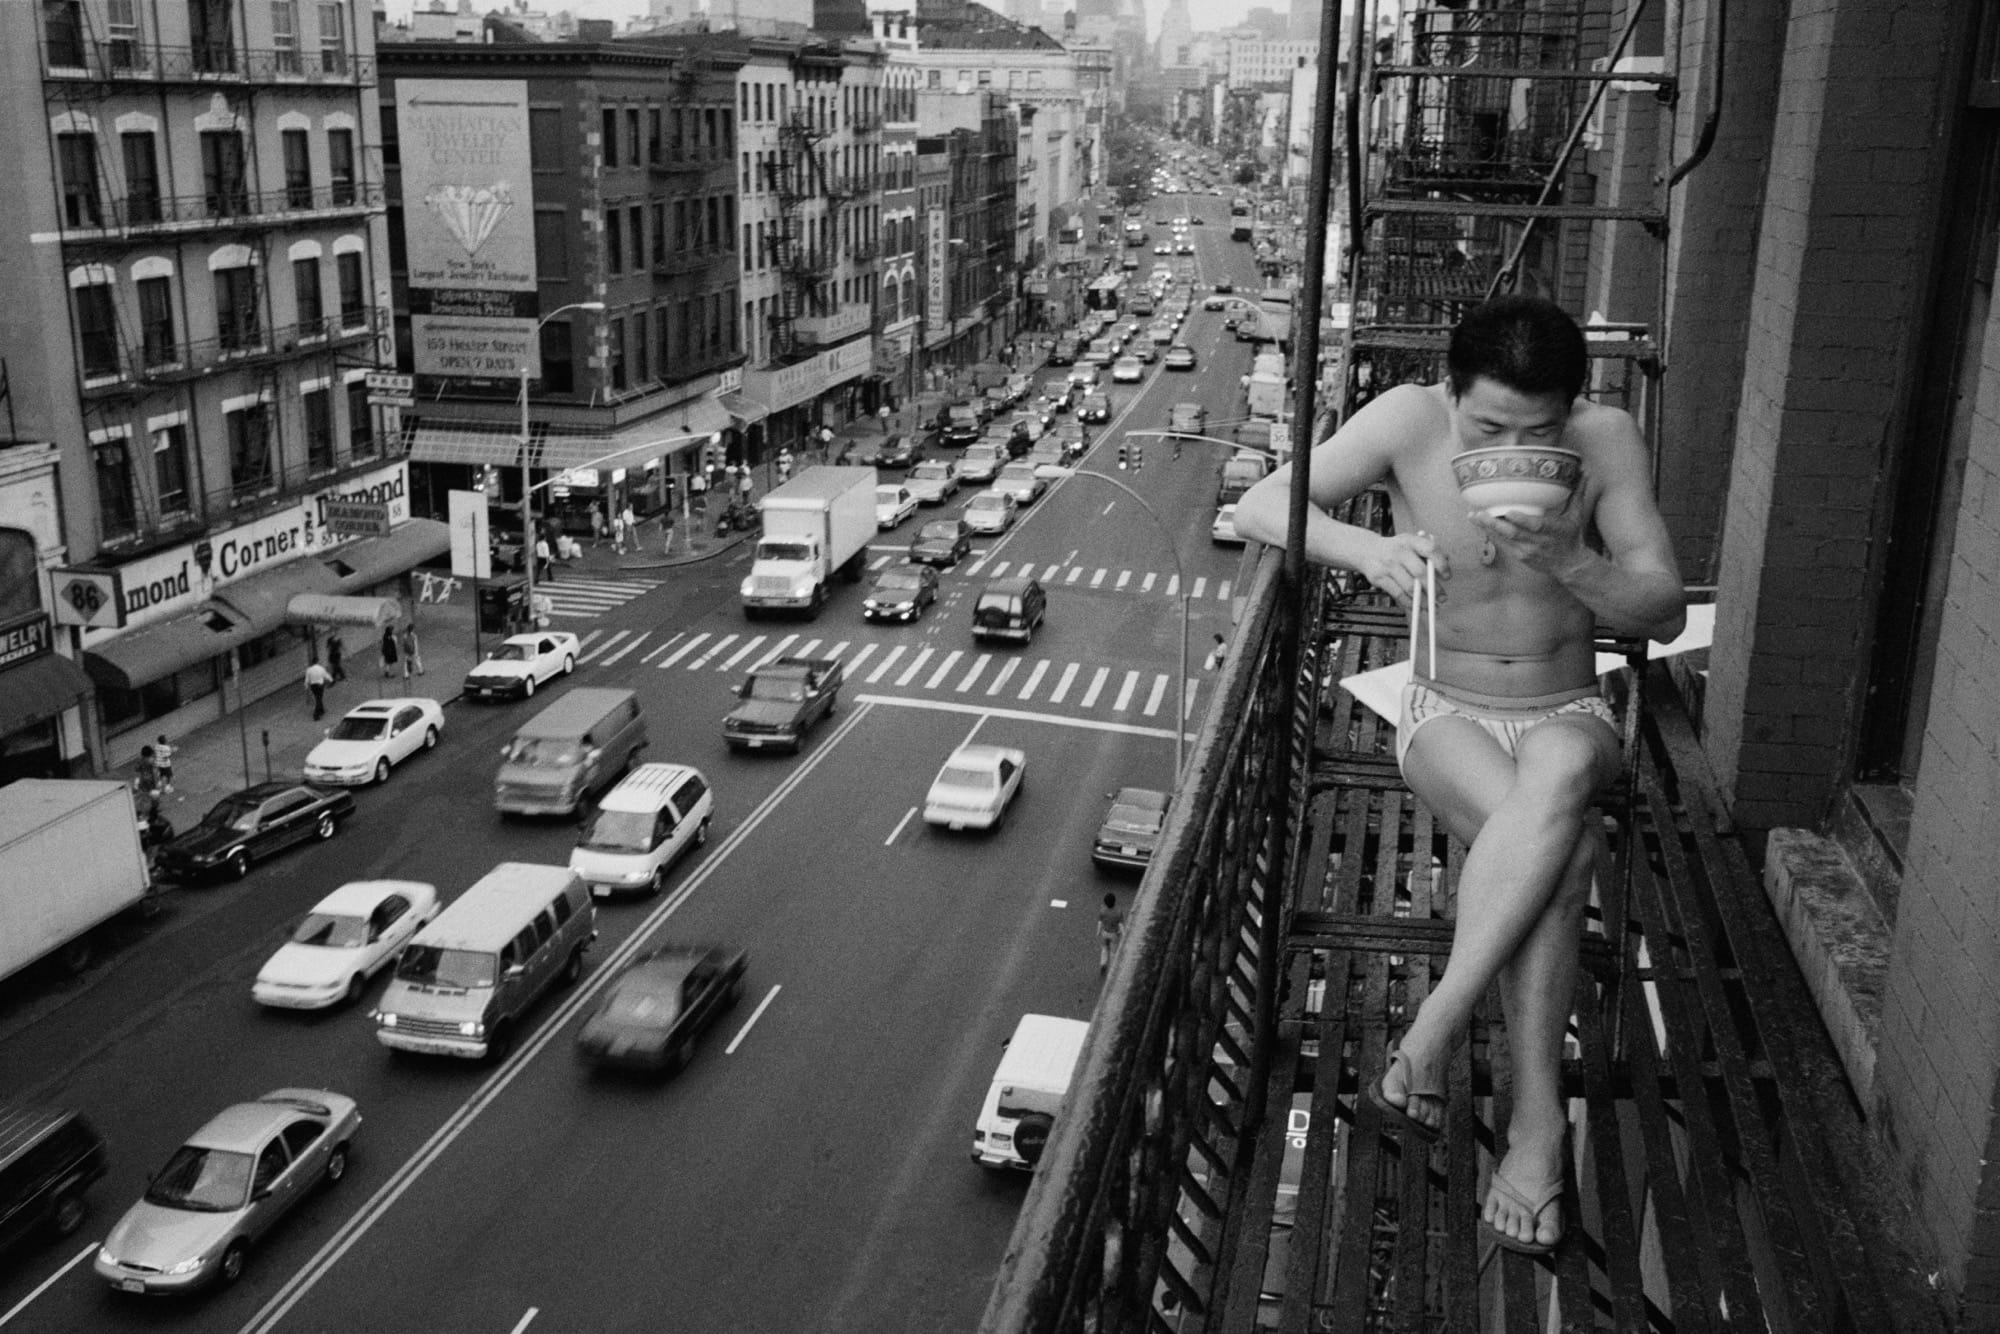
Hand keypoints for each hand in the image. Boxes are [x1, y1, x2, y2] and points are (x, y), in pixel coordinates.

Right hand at [1362, 531, 1445, 607]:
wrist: (1367, 550)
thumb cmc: (1397, 549)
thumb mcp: (1412, 544)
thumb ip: (1429, 553)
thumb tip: (1446, 562)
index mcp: (1411, 541)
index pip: (1431, 549)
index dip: (1441, 564)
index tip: (1447, 576)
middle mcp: (1399, 551)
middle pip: (1420, 572)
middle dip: (1434, 588)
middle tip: (1442, 598)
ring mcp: (1388, 565)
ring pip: (1409, 587)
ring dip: (1423, 600)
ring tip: (1431, 606)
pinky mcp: (1379, 578)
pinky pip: (1398, 594)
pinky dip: (1409, 603)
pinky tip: (1416, 607)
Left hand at [1468, 485, 1588, 578]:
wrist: (1569, 565)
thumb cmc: (1572, 537)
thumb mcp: (1576, 515)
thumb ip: (1578, 493)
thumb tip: (1584, 471)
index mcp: (1553, 530)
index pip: (1536, 526)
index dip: (1521, 520)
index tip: (1508, 511)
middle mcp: (1538, 542)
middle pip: (1513, 534)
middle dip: (1494, 523)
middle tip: (1478, 512)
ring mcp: (1526, 551)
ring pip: (1504, 540)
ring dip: (1487, 528)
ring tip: (1473, 515)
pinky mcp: (1519, 557)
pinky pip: (1502, 545)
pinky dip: (1490, 534)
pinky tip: (1479, 523)